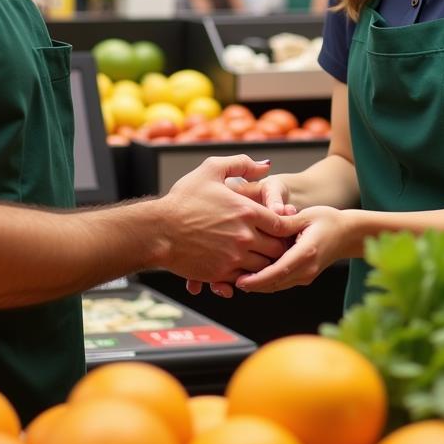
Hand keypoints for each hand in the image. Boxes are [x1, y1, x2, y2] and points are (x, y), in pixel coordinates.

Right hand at [159, 156, 293, 288]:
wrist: (158, 229)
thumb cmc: (183, 199)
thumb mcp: (211, 170)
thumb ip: (242, 164)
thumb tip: (266, 166)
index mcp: (247, 211)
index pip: (282, 223)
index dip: (285, 225)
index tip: (279, 225)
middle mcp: (245, 236)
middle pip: (278, 249)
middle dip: (279, 246)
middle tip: (275, 243)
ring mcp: (233, 257)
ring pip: (265, 267)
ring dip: (265, 263)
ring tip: (260, 256)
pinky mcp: (220, 274)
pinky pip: (245, 280)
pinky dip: (248, 275)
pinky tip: (242, 266)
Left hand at [234, 206, 350, 293]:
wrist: (347, 234)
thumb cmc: (327, 220)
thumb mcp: (306, 215)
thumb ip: (285, 222)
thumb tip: (265, 221)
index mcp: (306, 253)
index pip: (278, 271)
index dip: (257, 279)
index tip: (239, 281)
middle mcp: (306, 269)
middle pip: (274, 283)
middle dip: (252, 284)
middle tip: (228, 280)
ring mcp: (306, 276)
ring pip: (276, 286)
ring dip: (257, 285)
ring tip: (234, 278)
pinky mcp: (303, 277)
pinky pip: (282, 282)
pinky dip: (266, 281)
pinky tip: (250, 274)